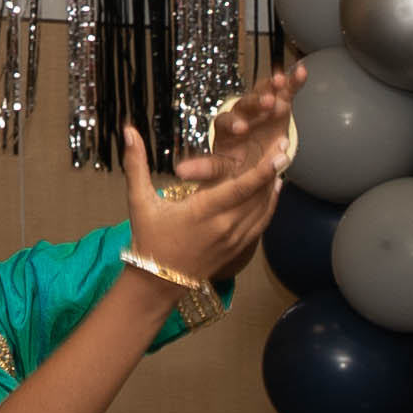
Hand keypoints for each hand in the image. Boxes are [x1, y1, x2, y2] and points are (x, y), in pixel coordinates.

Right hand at [133, 59, 306, 285]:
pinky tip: (274, 189)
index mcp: (203, 211)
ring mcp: (234, 239)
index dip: (264, 168)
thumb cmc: (148, 238)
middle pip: (258, 195)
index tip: (280, 149)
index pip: (242, 187)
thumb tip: (128, 130)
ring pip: (263, 209)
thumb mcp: (139, 201)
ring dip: (273, 185)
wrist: (158, 282)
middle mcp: (224, 226)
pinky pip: (261, 224)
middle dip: (274, 169)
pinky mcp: (239, 249)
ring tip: (282, 161)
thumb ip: (136, 164)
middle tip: (285, 145)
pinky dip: (270, 205)